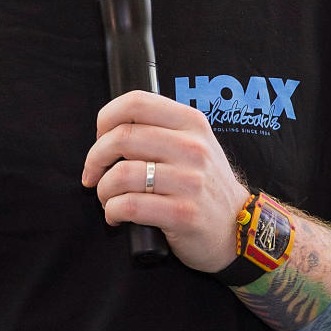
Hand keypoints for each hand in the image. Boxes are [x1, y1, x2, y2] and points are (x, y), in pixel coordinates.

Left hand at [81, 90, 247, 272]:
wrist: (238, 227)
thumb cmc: (204, 184)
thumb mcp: (194, 144)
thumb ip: (160, 129)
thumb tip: (109, 129)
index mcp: (192, 123)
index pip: (136, 102)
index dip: (106, 118)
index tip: (100, 138)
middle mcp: (192, 148)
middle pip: (121, 137)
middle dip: (95, 158)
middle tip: (93, 174)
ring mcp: (189, 182)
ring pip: (120, 175)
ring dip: (103, 190)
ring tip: (107, 198)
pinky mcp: (182, 214)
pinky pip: (128, 206)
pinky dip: (111, 212)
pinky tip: (116, 216)